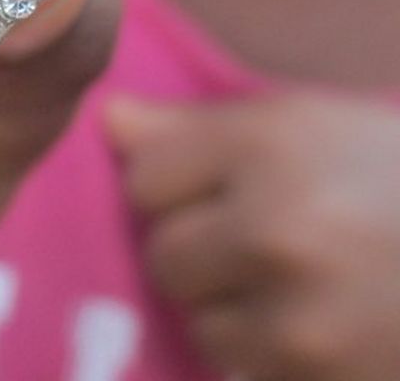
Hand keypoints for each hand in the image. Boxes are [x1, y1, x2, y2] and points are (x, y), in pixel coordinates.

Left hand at [106, 93, 399, 380]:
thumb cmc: (393, 170)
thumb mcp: (300, 123)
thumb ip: (192, 126)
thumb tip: (106, 121)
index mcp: (266, 148)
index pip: (144, 179)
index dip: (173, 185)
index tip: (213, 187)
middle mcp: (276, 231)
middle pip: (164, 256)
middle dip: (197, 250)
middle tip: (259, 240)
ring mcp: (302, 323)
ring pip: (202, 324)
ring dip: (232, 310)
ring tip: (299, 285)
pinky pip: (247, 372)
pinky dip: (269, 356)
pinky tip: (321, 325)